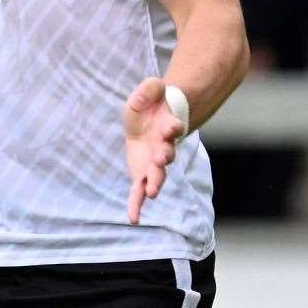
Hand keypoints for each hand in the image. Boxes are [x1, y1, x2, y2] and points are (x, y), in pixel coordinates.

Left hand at [123, 77, 185, 224]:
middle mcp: (164, 147)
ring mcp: (154, 162)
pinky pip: (139, 190)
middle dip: (164, 156)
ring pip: (157, 175)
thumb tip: (142, 95)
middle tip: (161, 158)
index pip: (173, 126)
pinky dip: (136, 203)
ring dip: (156, 182)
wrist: (148, 120)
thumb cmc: (150, 105)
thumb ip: (148, 89)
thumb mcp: (148, 89)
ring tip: (152, 192)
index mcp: (167, 126)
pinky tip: (134, 218)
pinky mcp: (142, 173)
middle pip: (167, 154)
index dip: (173, 126)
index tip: (173, 125)